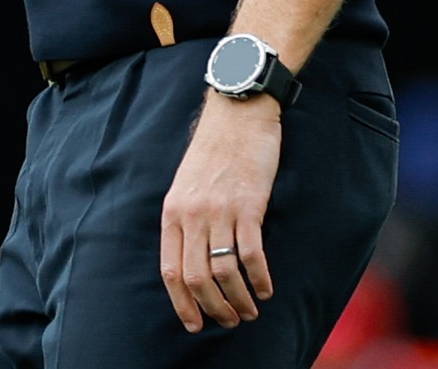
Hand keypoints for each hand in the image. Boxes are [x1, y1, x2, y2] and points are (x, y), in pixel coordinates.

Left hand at [159, 90, 280, 333]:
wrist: (237, 113)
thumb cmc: (214, 150)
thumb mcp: (185, 184)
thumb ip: (185, 219)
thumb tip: (191, 261)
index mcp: (173, 211)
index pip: (170, 270)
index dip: (182, 303)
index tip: (194, 324)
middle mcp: (192, 214)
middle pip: (196, 278)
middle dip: (213, 308)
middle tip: (228, 320)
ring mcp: (220, 210)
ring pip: (224, 273)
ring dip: (238, 301)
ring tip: (249, 311)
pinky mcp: (249, 205)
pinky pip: (251, 255)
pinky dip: (260, 280)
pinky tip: (266, 288)